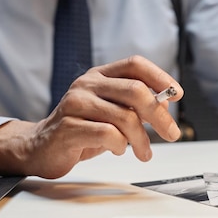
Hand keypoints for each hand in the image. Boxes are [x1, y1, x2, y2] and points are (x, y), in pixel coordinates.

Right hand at [0, 56, 182, 178]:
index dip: (160, 77)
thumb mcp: (111, 114)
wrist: (39, 148)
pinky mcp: (69, 127)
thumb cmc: (80, 130)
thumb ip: (135, 106)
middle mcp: (87, 85)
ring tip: (144, 153)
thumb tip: (166, 103)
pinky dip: (120, 146)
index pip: (135, 64)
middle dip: (159, 115)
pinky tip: (117, 150)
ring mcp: (76, 104)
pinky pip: (109, 135)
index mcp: (98, 76)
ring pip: (125, 117)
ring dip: (142, 139)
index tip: (178, 95)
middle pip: (135, 90)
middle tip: (171, 133)